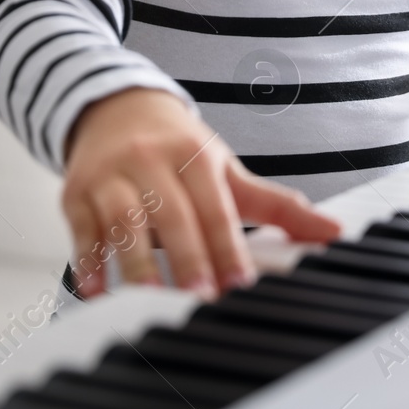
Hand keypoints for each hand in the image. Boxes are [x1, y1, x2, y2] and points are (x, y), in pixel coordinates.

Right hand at [60, 87, 341, 298]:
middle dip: (187, 257)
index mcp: (195, 155)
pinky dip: (88, 261)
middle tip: (199, 297)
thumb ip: (277, 205)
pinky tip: (97, 291)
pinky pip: (81, 228)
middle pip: (171, 213)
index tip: (239, 283)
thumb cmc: (178, 146)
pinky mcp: (76, 192)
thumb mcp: (226, 168)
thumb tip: (331, 232)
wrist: (116, 107)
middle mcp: (151, 160)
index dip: (227, 246)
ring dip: (136, 265)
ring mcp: (111, 176)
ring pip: (123, 221)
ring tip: (150, 300)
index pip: (215, 207)